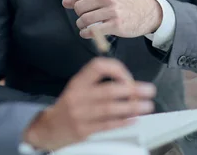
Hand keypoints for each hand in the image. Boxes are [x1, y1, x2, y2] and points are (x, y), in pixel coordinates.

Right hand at [23, 58, 155, 151]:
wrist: (48, 128)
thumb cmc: (68, 107)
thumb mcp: (77, 88)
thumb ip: (97, 83)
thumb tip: (127, 83)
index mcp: (78, 82)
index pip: (98, 67)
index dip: (116, 69)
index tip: (128, 77)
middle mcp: (78, 95)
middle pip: (109, 90)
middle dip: (132, 90)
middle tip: (148, 91)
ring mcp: (80, 113)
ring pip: (110, 108)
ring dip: (132, 106)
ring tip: (147, 105)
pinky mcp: (83, 130)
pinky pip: (106, 124)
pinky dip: (122, 121)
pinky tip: (133, 119)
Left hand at [62, 0, 161, 38]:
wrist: (147, 12)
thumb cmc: (124, 2)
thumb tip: (65, 2)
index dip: (75, 3)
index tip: (81, 8)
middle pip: (79, 7)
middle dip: (79, 15)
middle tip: (85, 18)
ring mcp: (112, 11)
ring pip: (84, 20)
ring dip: (81, 25)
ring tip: (85, 26)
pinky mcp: (116, 25)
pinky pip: (93, 31)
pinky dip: (86, 34)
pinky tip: (87, 33)